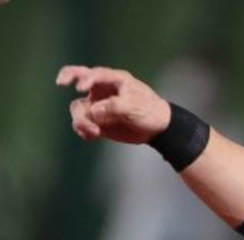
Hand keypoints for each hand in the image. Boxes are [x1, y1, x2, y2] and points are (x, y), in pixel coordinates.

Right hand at [55, 65, 170, 143]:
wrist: (158, 129)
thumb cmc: (150, 111)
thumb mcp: (135, 106)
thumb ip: (114, 106)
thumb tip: (94, 110)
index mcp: (113, 80)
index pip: (93, 74)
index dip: (84, 79)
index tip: (80, 88)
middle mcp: (101, 90)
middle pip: (77, 79)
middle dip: (67, 78)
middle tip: (60, 83)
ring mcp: (97, 105)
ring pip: (78, 108)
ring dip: (81, 120)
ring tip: (94, 132)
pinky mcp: (98, 121)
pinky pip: (83, 124)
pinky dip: (83, 130)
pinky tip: (91, 136)